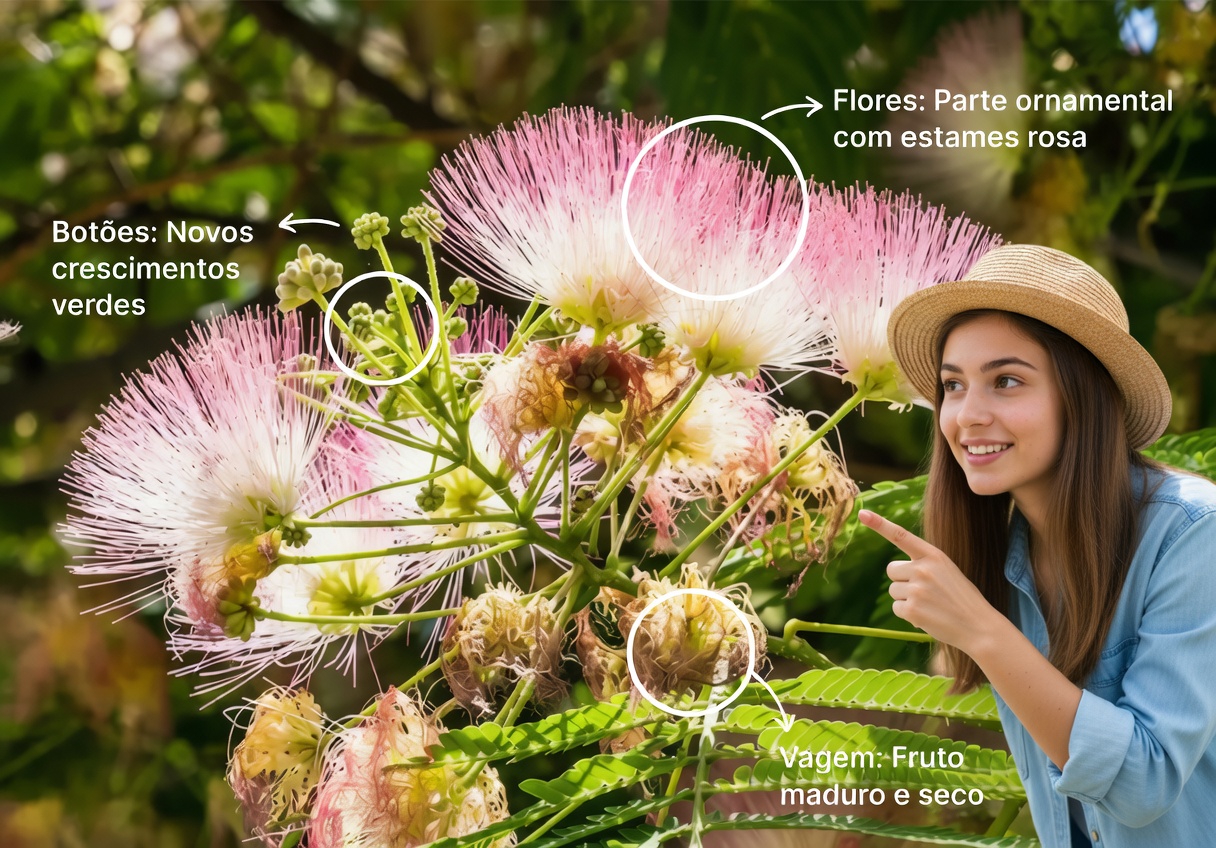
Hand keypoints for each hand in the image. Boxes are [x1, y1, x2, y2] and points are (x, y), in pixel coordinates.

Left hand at [857, 509, 997, 651]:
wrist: (979, 626)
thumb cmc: (961, 599)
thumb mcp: (947, 571)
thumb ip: (923, 565)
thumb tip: (894, 570)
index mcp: (934, 556)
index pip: (902, 536)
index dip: (880, 525)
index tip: (863, 514)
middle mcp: (923, 569)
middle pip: (891, 570)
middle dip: (902, 580)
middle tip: (925, 591)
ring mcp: (917, 589)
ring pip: (893, 590)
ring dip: (906, 599)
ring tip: (930, 605)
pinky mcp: (912, 609)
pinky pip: (897, 608)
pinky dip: (908, 614)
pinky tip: (927, 616)